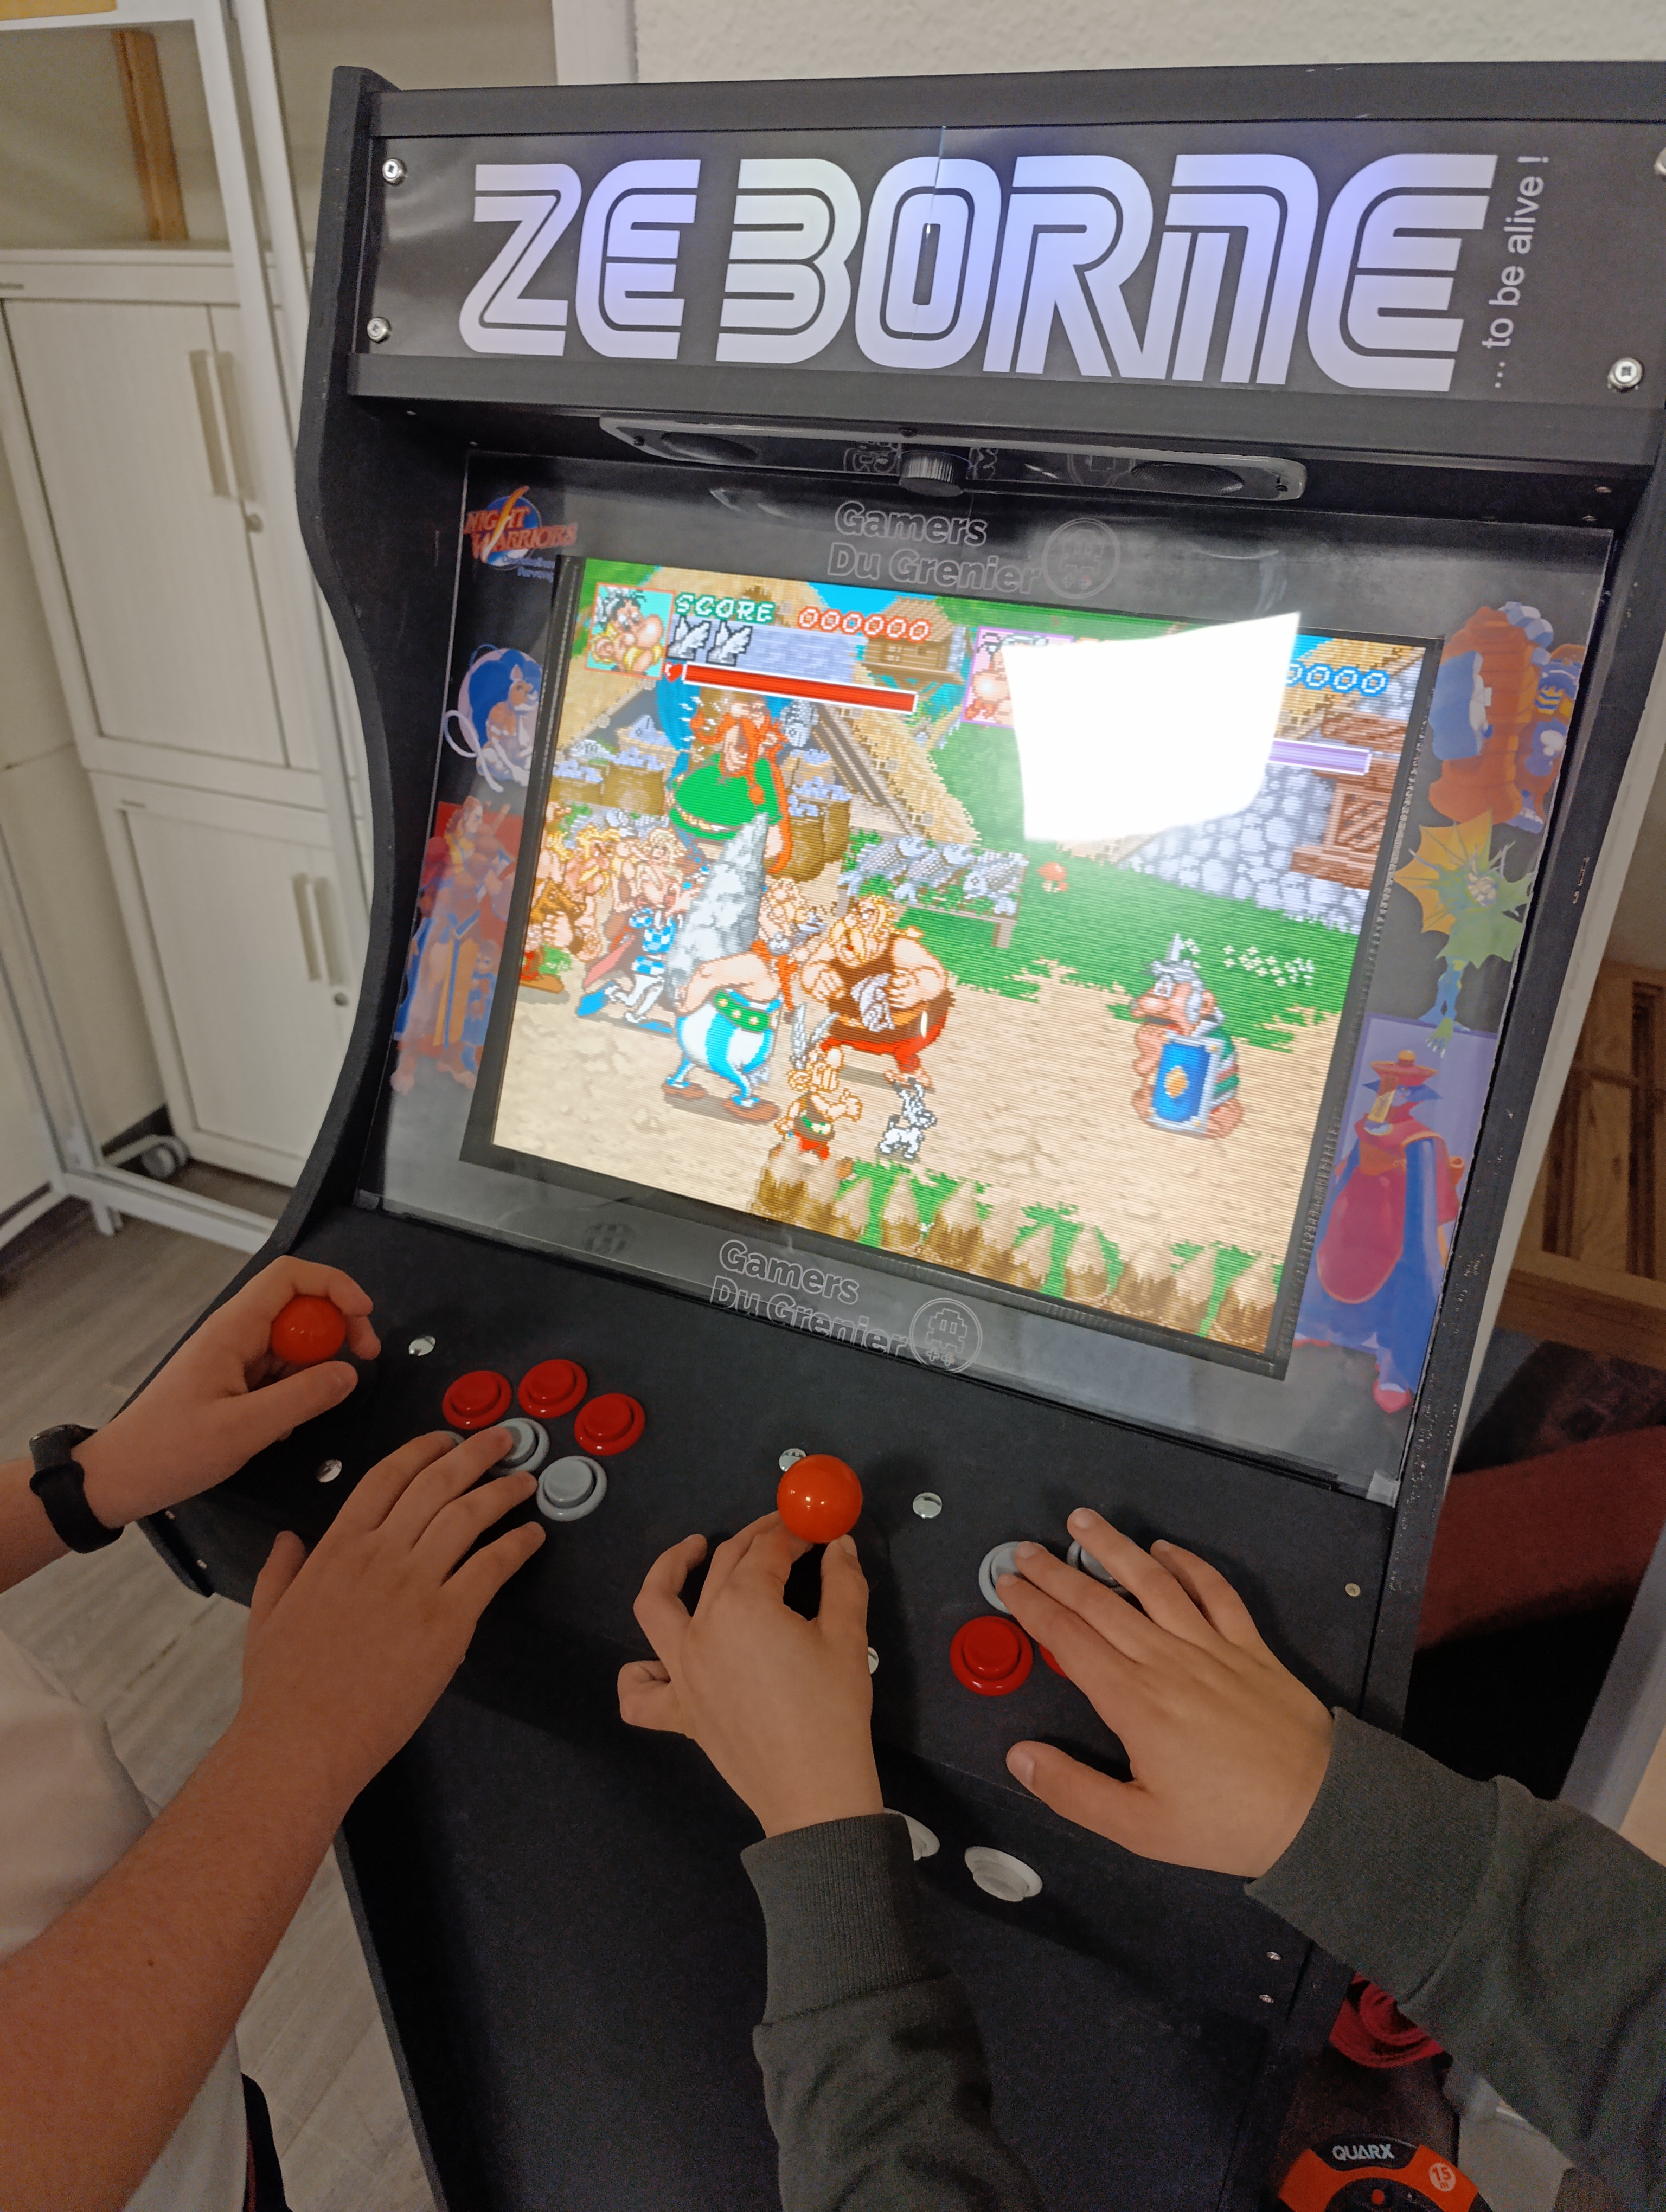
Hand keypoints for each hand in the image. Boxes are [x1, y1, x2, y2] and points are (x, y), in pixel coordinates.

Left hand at [77, 1258, 379, 1528]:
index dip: (334, 1285)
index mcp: (232, 1329)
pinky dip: (296, 1392)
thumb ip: (302, 1399)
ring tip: (311, 1409)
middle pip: (300, 1307)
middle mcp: (235, 1334)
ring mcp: (235, 1358)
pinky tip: (284, 1425)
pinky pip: (281, 1373)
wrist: (119, 1479)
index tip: (364, 1318)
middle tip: (362, 1361)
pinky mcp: (235, 1382)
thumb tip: (349, 1374)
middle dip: (337, 1328)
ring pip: (294, 1343)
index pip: (290, 1276)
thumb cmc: (170, 1451)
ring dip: (316, 1367)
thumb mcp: (243, 1430)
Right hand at [237, 1427, 542, 1809]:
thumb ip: (280, 1570)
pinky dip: (516, 1545)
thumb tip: (288, 1537)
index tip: (445, 1439)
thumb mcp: (266, 1617)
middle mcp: (379, 1554)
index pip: (385, 1478)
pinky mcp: (448, 1621)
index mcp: (336, 1548)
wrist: (304, 1738)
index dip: (421, 1450)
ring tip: (525, 1481)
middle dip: (473, 1453)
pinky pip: (491, 1567)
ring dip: (502, 1492)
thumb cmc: (282, 1686)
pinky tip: (532, 1536)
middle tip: (502, 1439)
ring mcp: (415, 1585)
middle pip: (436, 1485)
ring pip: (468, 1516)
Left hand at [619, 1513, 882, 1836]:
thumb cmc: (833, 1712)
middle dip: (756, 1539)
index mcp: (743, 1605)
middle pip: (724, 1565)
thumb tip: (839, 1545)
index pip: (769, 1550)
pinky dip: (641, 1673)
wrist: (814, 1792)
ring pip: (655, 1608)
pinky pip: (640, 1692)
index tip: (817, 1529)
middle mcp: (701, 1630)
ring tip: (691, 1552)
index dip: (796, 1533)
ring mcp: (682, 1673)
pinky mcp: (679, 1713)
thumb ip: (842, 1580)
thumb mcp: (848, 1637)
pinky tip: (659, 1662)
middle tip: (783, 1533)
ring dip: (668, 1570)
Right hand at [997, 1510, 1333, 1877]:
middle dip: (1056, 1572)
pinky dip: (1189, 1564)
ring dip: (1115, 1547)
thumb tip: (1019, 1756)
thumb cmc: (1224, 1824)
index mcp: (1133, 1701)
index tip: (1006, 1584)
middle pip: (1100, 1603)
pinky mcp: (1250, 1645)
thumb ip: (1073, 1791)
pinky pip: (1215, 1592)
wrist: (1318, 1808)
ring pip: (1153, 1582)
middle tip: (1023, 1549)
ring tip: (1083, 1521)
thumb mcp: (1139, 1827)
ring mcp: (1211, 1646)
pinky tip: (1166, 1548)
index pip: (1069, 1640)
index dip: (1033, 1608)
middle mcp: (1166, 1660)